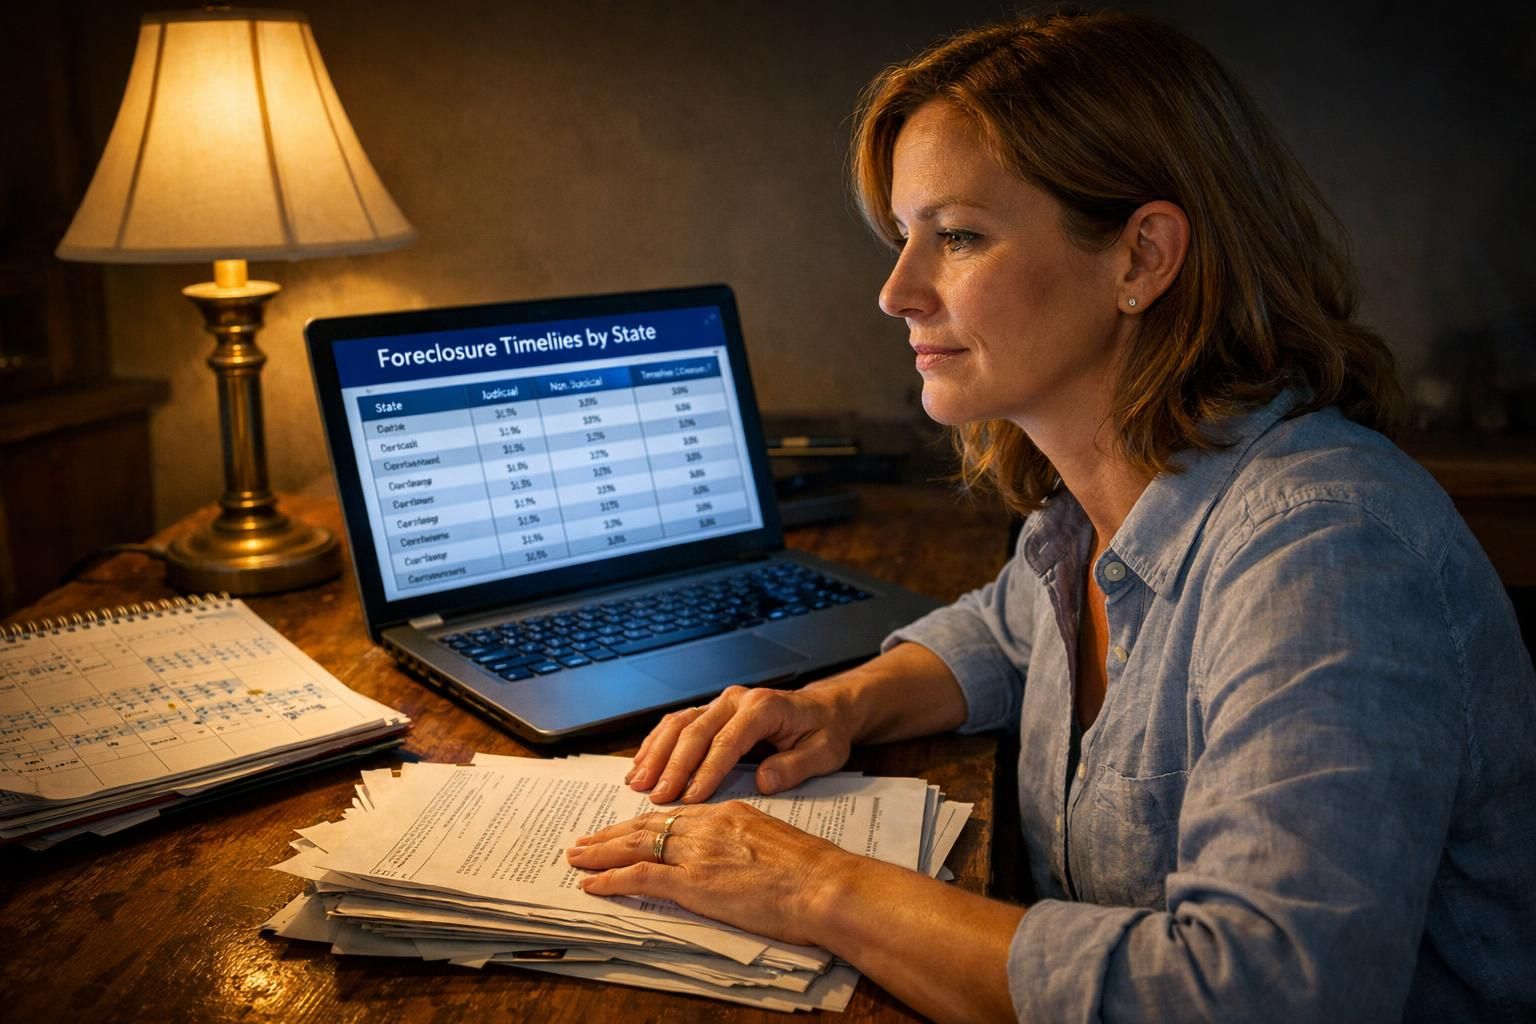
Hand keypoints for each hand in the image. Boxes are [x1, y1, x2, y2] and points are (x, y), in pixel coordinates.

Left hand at [566, 800, 852, 947]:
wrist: (826, 884)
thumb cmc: (814, 873)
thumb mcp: (776, 844)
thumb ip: (748, 844)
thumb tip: (737, 858)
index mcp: (730, 813)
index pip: (676, 815)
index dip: (645, 822)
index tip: (625, 828)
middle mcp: (708, 825)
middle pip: (648, 824)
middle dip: (612, 833)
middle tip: (585, 840)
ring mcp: (699, 852)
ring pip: (637, 844)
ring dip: (601, 852)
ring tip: (577, 857)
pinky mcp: (694, 881)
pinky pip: (641, 876)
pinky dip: (612, 878)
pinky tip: (592, 883)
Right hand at [627, 684, 855, 803]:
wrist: (825, 709)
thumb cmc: (825, 733)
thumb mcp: (825, 753)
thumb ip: (795, 766)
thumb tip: (763, 781)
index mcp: (764, 707)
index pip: (728, 740)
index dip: (707, 770)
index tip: (690, 797)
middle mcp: (737, 699)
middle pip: (696, 730)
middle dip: (673, 765)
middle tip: (657, 796)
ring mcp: (721, 702)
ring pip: (679, 723)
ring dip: (656, 753)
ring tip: (637, 783)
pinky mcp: (711, 710)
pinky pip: (677, 723)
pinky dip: (656, 743)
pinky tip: (641, 764)